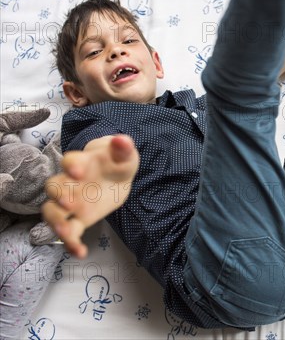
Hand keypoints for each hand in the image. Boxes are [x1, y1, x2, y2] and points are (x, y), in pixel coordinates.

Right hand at [42, 135, 139, 258]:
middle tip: (68, 203)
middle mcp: (70, 182)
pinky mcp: (78, 219)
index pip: (70, 160)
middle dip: (60, 194)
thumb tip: (122, 139)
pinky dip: (71, 243)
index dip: (72, 164)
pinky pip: (70, 232)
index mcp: (82, 162)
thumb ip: (122, 148)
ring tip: (65, 232)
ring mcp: (71, 202)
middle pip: (54, 187)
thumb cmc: (116, 161)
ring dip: (56, 222)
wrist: (117, 176)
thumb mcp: (124, 154)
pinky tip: (80, 252)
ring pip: (52, 212)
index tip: (78, 170)